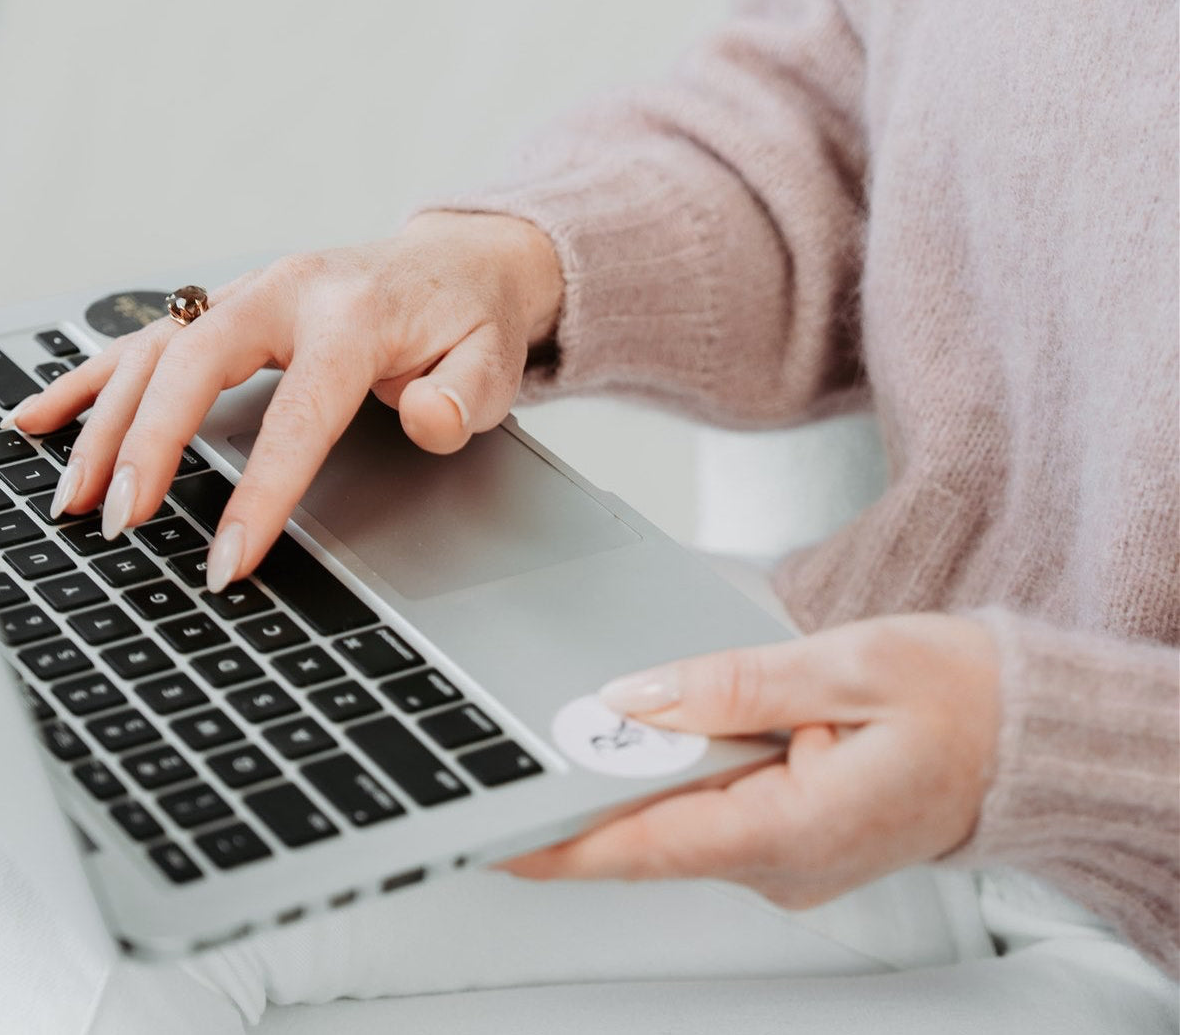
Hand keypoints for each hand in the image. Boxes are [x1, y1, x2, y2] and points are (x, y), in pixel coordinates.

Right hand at [9, 212, 562, 590]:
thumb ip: (461, 398)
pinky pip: (141, 338)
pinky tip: (38, 416)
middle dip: (148, 446)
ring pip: (153, 351)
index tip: (227, 559)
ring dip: (103, 424)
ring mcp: (247, 292)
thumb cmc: (470, 322)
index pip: (298, 413)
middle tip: (119, 520)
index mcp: (353, 316)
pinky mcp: (225, 305)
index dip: (260, 492)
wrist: (459, 264)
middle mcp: (287, 292)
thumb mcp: (491, 365)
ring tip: (69, 494)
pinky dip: (86, 378)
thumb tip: (428, 418)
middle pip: (192, 363)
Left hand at [505, 614, 1000, 907]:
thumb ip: (732, 684)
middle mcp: (784, 862)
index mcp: (797, 828)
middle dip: (583, 797)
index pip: (650, 847)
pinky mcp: (788, 839)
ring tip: (588, 732)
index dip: (564, 843)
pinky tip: (658, 738)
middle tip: (526, 747)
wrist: (1026, 734)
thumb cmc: (960, 697)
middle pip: (651, 837)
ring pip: (676, 825)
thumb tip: (637, 697)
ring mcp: (786, 859)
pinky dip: (674, 779)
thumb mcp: (845, 665)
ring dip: (630, 782)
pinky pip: (710, 814)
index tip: (500, 833)